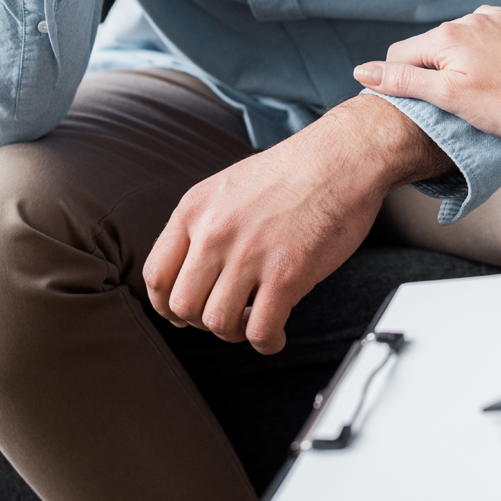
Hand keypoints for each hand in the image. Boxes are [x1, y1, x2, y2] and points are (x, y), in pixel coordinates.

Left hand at [142, 95, 453, 352]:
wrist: (344, 157)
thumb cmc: (296, 170)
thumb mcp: (229, 186)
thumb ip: (205, 223)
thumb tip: (192, 268)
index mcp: (195, 209)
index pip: (156, 276)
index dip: (167, 305)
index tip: (184, 313)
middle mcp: (215, 233)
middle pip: (183, 307)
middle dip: (202, 321)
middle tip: (226, 316)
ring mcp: (250, 255)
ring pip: (218, 323)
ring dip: (235, 333)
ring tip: (253, 321)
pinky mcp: (287, 274)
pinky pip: (261, 330)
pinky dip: (266, 342)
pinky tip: (276, 335)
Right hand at [353, 7, 500, 138]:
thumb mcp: (449, 98)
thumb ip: (404, 81)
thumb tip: (363, 71)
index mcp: (446, 35)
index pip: (400, 56)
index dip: (403, 83)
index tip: (426, 105)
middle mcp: (469, 17)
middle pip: (432, 46)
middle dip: (437, 70)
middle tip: (460, 101)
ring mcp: (498, 15)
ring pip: (463, 38)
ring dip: (465, 59)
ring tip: (487, 88)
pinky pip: (493, 32)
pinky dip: (492, 50)